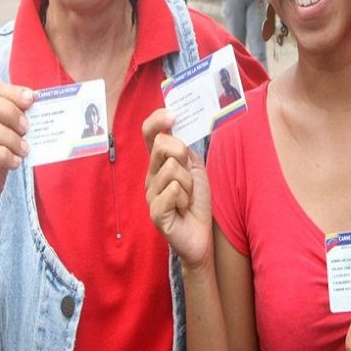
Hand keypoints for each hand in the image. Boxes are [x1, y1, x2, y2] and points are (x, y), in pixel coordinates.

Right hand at [0, 83, 32, 241]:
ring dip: (11, 138)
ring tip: (24, 150)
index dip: (12, 91)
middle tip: (28, 128)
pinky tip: (16, 163)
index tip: (33, 99)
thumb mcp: (10, 140)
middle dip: (11, 112)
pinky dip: (5, 156)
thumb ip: (18, 122)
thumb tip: (40, 102)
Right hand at [142, 108, 212, 270]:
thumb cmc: (197, 201)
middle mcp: (150, 176)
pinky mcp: (155, 212)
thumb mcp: (195, 168)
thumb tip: (175, 127)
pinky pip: (173, 191)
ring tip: (188, 198)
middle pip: (161, 145)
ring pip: (172, 169)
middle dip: (183, 156)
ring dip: (189, 184)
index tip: (173, 116)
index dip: (157, 120)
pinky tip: (183, 209)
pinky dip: (185, 199)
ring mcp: (150, 194)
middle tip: (189, 177)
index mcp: (158, 163)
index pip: (148, 133)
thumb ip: (184, 149)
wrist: (202, 234)